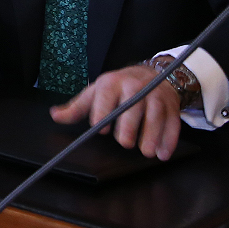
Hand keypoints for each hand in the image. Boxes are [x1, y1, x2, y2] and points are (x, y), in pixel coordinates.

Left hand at [50, 64, 182, 159]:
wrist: (149, 74)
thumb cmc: (118, 88)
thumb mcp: (95, 92)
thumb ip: (76, 107)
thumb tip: (55, 115)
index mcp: (112, 83)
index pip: (106, 97)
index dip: (103, 113)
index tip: (102, 129)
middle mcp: (135, 87)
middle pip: (133, 106)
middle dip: (129, 126)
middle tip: (125, 142)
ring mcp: (155, 96)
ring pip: (155, 115)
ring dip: (151, 135)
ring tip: (145, 151)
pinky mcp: (171, 107)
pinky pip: (172, 123)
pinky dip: (169, 139)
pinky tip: (162, 153)